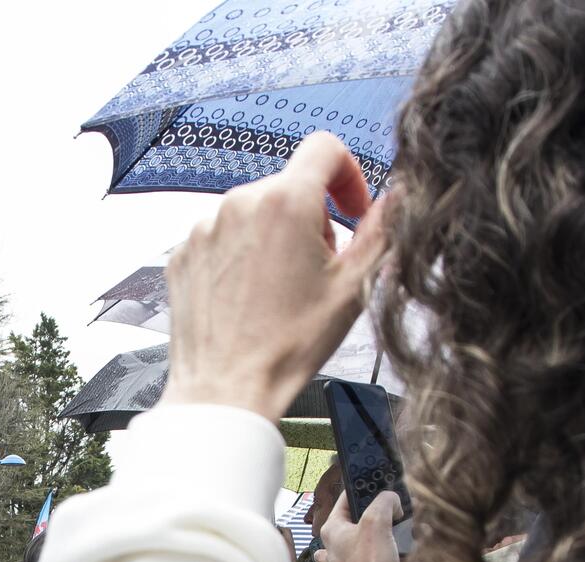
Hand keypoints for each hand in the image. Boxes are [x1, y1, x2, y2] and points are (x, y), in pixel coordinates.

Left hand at [162, 134, 393, 421]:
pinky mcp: (184, 252)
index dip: (349, 174)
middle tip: (320, 268)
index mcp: (286, 202)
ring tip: (282, 288)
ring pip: (255, 212)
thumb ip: (383, 231)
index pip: (325, 147)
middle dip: (313, 217)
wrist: (226, 390)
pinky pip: (223, 237)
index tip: (352, 210)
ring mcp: (206, 228)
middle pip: (290, 186)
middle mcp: (239, 203)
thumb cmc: (287, 347)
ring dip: (276, 237)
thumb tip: (400, 197)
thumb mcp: (353, 288)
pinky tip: (251, 297)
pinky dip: (242, 256)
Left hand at [321, 491, 402, 561]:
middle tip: (395, 507)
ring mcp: (350, 556)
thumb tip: (393, 500)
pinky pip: (377, 548)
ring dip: (387, 527)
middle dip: (380, 509)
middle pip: (361, 514)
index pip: (347, 496)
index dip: (365, 487)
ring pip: (371, 531)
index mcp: (333, 527)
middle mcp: (338, 541)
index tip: (382, 484)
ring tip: (399, 526)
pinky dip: (388, 543)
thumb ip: (385, 501)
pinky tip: (399, 545)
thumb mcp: (377, 522)